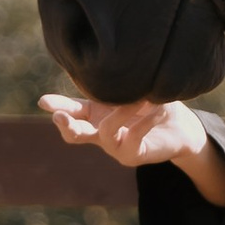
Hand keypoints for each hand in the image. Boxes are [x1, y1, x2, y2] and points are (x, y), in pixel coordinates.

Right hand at [40, 89, 211, 174]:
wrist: (180, 127)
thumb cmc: (154, 104)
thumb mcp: (135, 91)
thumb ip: (119, 86)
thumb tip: (105, 68)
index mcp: (96, 115)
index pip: (72, 111)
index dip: (57, 106)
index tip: (43, 101)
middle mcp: (100, 132)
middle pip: (74, 134)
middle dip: (65, 125)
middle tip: (59, 117)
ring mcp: (114, 147)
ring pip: (105, 132)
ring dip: (121, 113)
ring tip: (140, 100)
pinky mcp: (132, 156)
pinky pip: (132, 138)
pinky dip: (144, 122)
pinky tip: (156, 108)